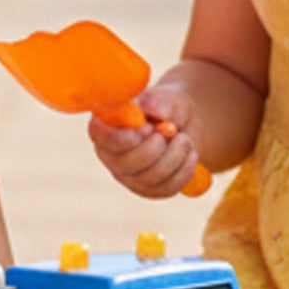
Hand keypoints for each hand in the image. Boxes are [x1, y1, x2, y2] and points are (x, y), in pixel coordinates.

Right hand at [86, 84, 201, 198]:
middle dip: (154, 149)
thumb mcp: (167, 98)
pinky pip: (167, 188)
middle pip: (123, 163)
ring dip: (174, 156)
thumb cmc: (167, 107)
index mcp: (106, 125)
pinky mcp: (149, 190)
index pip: (98, 134)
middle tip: (172, 130)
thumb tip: (150, 109)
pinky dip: (184, 170)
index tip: (145, 129)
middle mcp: (111, 154)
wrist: (183, 124)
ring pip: (148, 178)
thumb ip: (157, 102)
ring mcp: (129, 176)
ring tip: (185, 138)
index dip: (119, 136)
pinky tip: (189, 153)